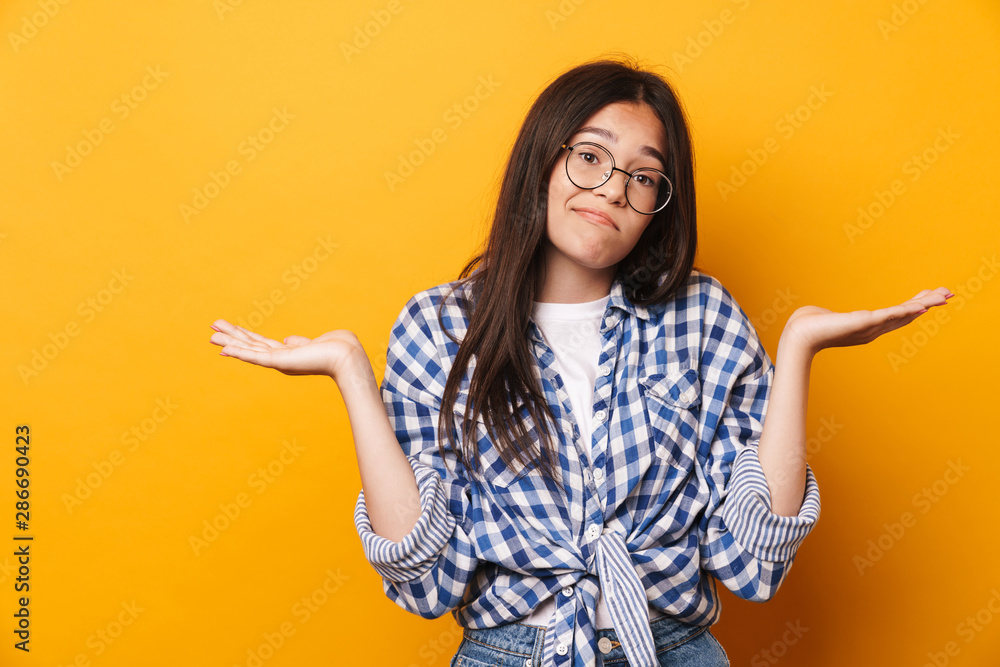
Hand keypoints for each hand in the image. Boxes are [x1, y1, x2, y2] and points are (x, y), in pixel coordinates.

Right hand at [208, 319, 366, 379]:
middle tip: (211, 330)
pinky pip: (254, 356)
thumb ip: (298, 343)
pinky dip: (239, 352)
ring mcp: (278, 361)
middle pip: (250, 346)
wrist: (347, 357)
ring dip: (229, 343)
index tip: (227, 335)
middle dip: (231, 338)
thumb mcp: (314, 343)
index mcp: (287, 354)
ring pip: (248, 350)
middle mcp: (280, 359)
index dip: (244, 339)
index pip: (260, 345)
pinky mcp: (280, 361)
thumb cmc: (338, 348)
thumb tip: (288, 340)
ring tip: (211, 336)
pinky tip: (225, 348)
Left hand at [782, 287, 952, 354]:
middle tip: (949, 294)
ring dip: (925, 304)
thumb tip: (826, 314)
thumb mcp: (830, 318)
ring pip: (903, 314)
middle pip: (907, 315)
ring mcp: (870, 327)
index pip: (898, 315)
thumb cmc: (810, 326)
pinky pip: (890, 315)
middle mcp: (873, 330)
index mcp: (868, 327)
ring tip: (944, 296)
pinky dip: (907, 311)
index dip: (916, 306)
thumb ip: (835, 318)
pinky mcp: (863, 323)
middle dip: (928, 303)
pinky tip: (921, 307)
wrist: (799, 335)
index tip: (932, 297)